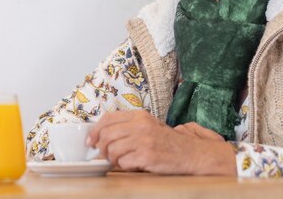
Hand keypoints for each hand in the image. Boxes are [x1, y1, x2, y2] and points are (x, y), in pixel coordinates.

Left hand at [86, 110, 236, 175]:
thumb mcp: (148, 125)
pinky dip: (124, 166)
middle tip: (104, 154)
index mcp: (139, 115)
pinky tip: (132, 164)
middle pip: (107, 135)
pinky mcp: (147, 156)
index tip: (91, 140)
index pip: (108, 118)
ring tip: (120, 161)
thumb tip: (102, 136)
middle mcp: (141, 125)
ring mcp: (144, 141)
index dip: (95, 130)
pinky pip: (124, 163)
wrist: (190, 153)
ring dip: (112, 159)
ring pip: (112, 150)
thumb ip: (128, 126)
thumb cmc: (168, 141)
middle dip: (101, 147)